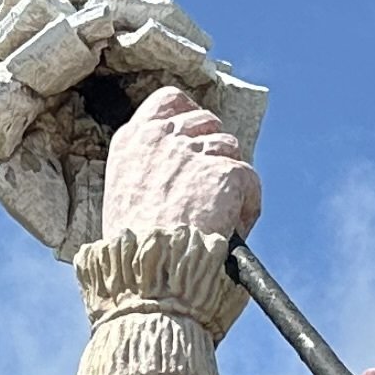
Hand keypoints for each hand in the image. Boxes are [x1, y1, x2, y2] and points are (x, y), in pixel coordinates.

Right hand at [102, 82, 260, 243]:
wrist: (151, 273)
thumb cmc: (136, 249)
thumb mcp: (126, 195)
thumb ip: (150, 168)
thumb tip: (187, 162)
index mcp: (134, 141)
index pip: (169, 101)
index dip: (190, 113)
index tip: (199, 132)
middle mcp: (162, 138)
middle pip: (206, 121)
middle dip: (214, 148)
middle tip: (211, 185)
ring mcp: (194, 152)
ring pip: (230, 148)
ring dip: (229, 178)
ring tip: (217, 214)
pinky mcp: (224, 172)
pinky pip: (249, 179)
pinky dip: (247, 204)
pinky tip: (232, 227)